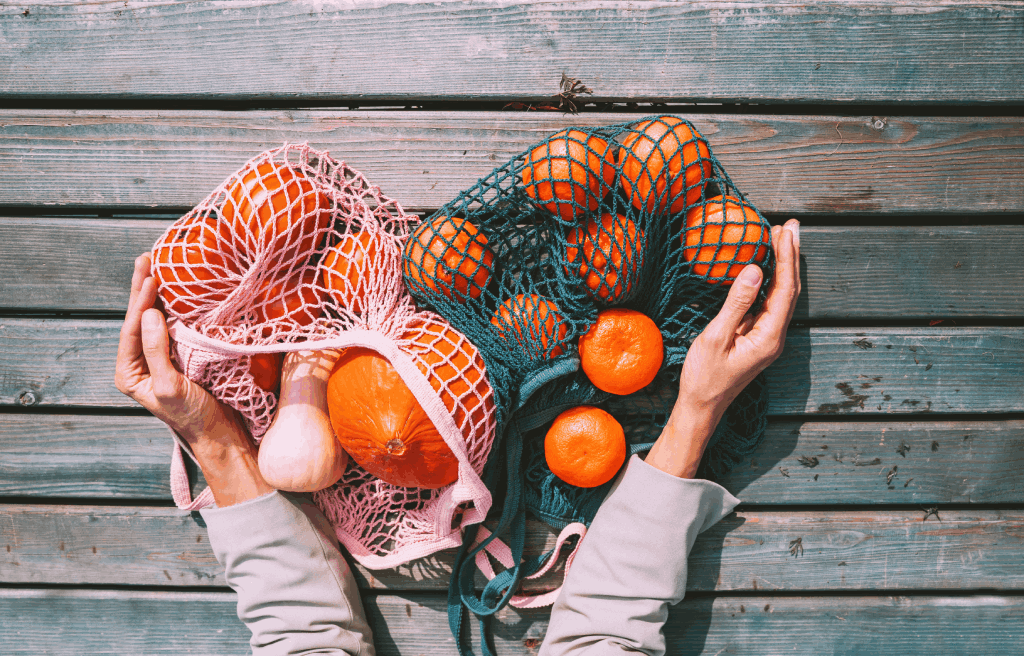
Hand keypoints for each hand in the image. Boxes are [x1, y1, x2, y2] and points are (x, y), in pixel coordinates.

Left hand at [115, 253, 271, 504]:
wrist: (222, 435)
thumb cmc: (194, 417)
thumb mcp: (170, 386)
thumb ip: (156, 351)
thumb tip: (149, 314)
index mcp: (130, 372)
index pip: (132, 330)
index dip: (140, 302)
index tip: (150, 276)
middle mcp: (142, 362)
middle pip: (140, 319)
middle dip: (142, 289)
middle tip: (146, 258)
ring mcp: (163, 358)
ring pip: (156, 319)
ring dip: (159, 293)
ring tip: (158, 265)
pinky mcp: (184, 356)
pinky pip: (176, 326)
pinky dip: (176, 306)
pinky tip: (179, 289)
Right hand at [646, 219, 801, 477]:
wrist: (701, 407)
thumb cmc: (704, 377)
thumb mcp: (715, 337)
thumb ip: (736, 303)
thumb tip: (754, 270)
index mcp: (768, 337)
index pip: (784, 289)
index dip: (786, 258)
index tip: (783, 231)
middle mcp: (774, 336)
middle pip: (789, 289)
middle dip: (790, 255)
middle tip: (790, 225)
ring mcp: (767, 337)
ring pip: (781, 295)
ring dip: (783, 265)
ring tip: (782, 237)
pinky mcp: (756, 337)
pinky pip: (768, 302)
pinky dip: (770, 280)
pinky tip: (765, 266)